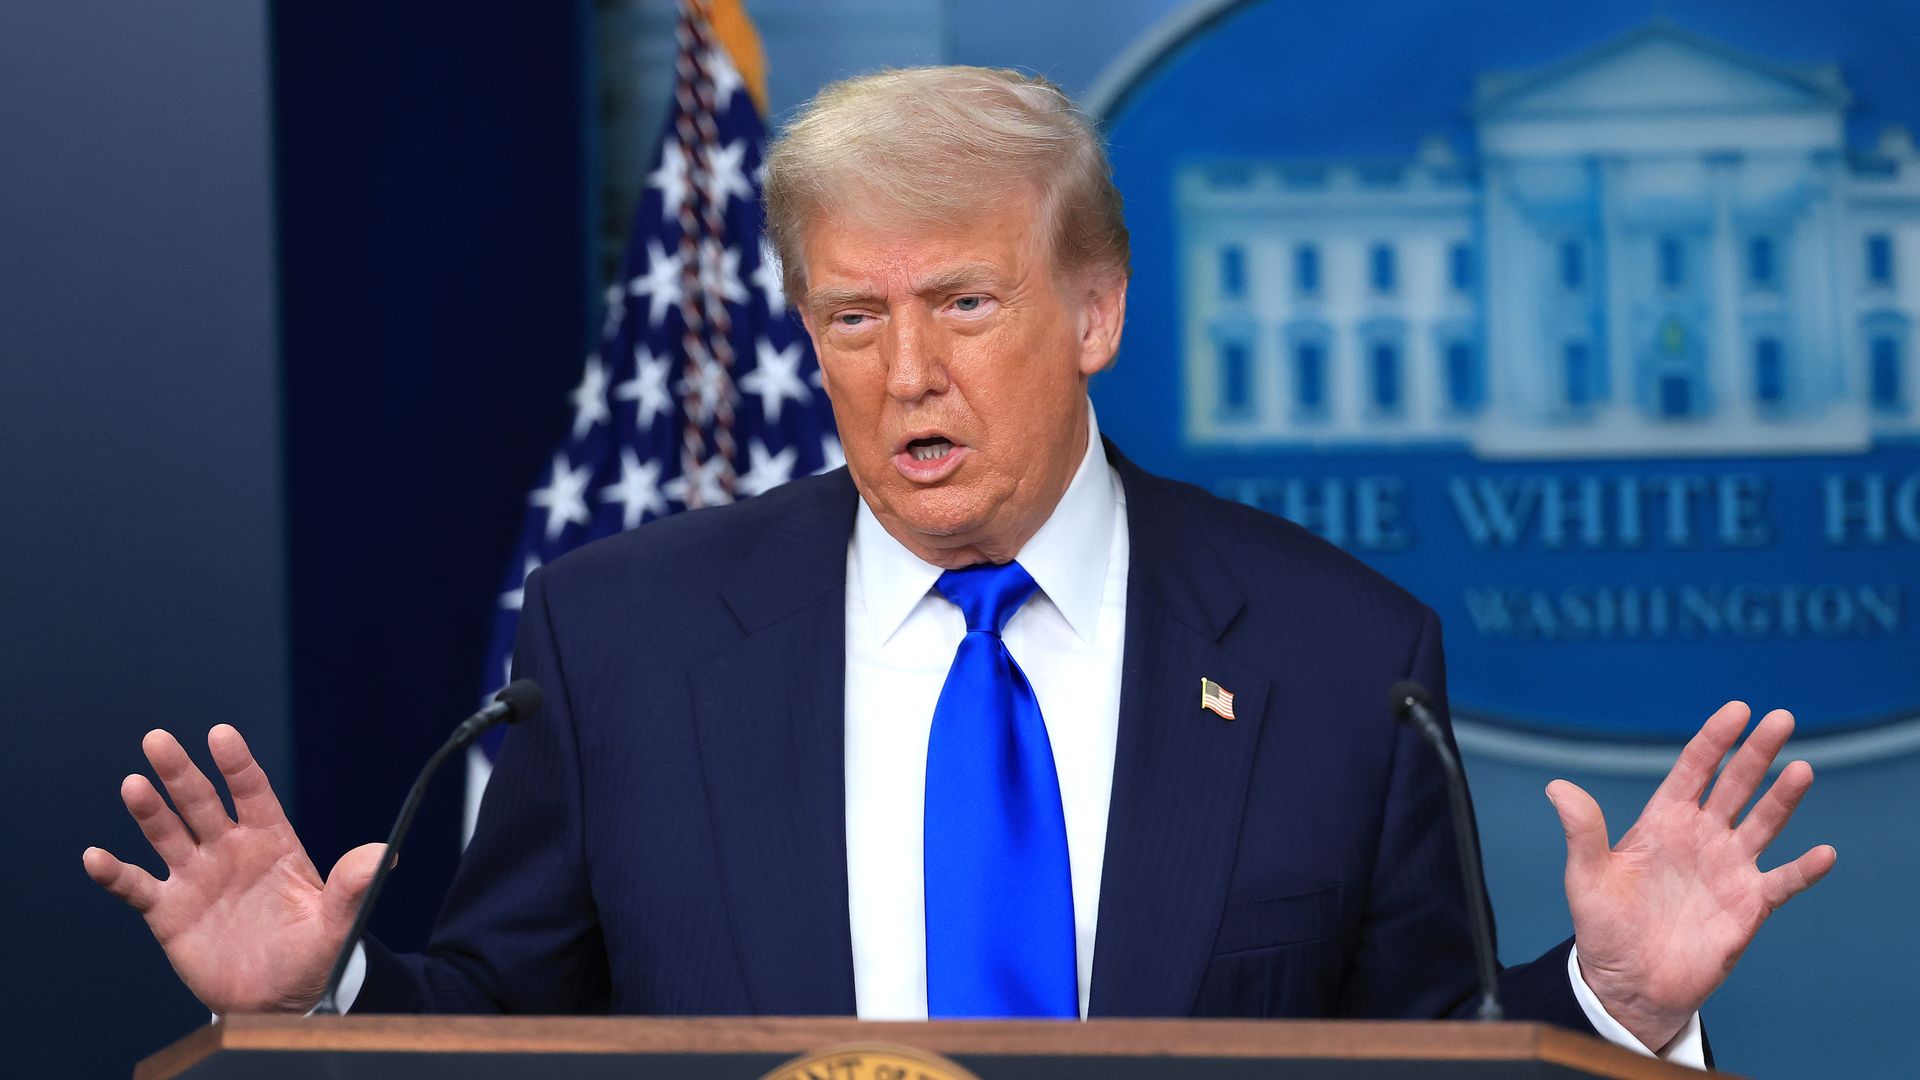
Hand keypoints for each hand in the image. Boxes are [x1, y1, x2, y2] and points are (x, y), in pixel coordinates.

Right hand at [82, 725, 385, 1013]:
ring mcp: (196, 877)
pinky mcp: (168, 911)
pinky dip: (115, 873)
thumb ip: (353, 888)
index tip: (220, 734)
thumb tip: (384, 854)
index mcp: (271, 842)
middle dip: (181, 772)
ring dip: (149, 811)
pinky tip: (96, 857)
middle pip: (200, 802)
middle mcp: (229, 850)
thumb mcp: (337, 923)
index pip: (252, 793)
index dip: (237, 764)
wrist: (279, 999)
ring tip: (134, 785)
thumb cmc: (312, 954)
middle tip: (158, 740)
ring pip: (166, 834)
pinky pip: (136, 886)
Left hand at [1548, 701, 1835, 1051]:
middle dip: (1757, 753)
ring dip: (1783, 798)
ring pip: (1763, 823)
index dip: (1715, 739)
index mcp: (1663, 822)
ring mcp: (1728, 868)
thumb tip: (1557, 788)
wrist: (1629, 984)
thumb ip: (1582, 832)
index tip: (1738, 709)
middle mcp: (1701, 837)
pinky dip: (1803, 869)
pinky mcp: (1748, 905)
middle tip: (1781, 719)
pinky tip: (1823, 853)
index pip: (1693, 770)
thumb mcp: (1586, 878)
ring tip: (1802, 769)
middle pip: (1735, 785)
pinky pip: (1782, 882)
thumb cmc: (1604, 927)